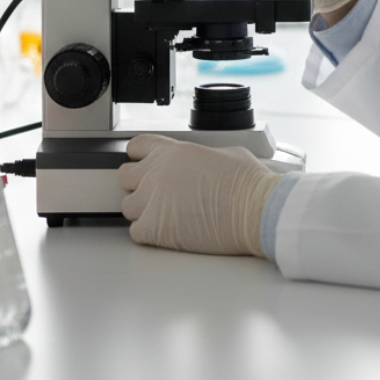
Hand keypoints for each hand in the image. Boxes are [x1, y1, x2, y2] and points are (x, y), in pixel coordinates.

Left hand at [117, 134, 279, 256]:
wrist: (255, 210)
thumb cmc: (248, 183)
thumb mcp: (224, 152)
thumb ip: (199, 156)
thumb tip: (200, 163)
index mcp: (173, 150)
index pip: (136, 146)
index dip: (141, 157)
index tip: (145, 164)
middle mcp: (157, 172)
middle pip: (124, 176)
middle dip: (137, 184)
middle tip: (155, 193)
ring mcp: (153, 201)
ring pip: (127, 206)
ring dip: (143, 211)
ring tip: (166, 215)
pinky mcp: (155, 228)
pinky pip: (136, 232)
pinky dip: (149, 233)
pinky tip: (168, 231)